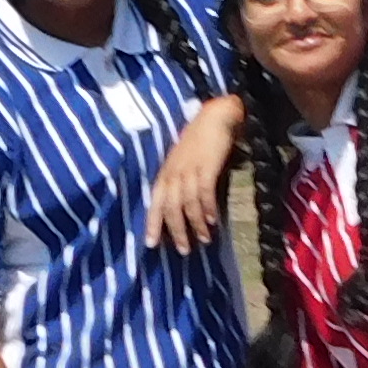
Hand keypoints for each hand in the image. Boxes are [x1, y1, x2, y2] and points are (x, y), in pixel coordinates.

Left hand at [147, 96, 242, 252]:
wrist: (216, 117)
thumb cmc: (201, 139)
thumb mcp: (184, 161)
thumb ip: (182, 181)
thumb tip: (186, 207)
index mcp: (166, 172)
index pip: (155, 201)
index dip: (152, 222)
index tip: (151, 244)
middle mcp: (174, 172)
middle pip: (170, 207)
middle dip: (176, 230)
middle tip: (183, 250)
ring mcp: (190, 169)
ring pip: (187, 204)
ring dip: (195, 224)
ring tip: (203, 239)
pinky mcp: (206, 166)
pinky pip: (204, 193)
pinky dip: (208, 208)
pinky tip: (213, 220)